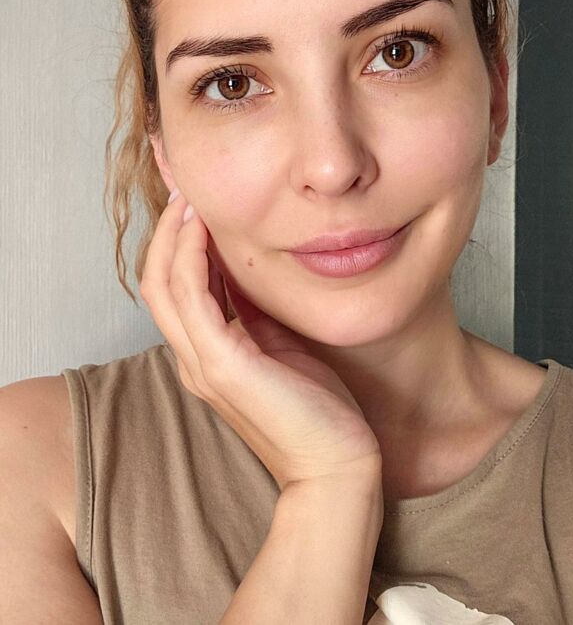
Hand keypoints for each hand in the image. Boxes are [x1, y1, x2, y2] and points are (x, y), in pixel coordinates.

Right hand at [140, 191, 382, 491]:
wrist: (336, 464)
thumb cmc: (317, 410)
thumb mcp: (281, 349)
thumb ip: (256, 316)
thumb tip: (248, 275)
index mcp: (207, 356)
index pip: (174, 290)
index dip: (176, 244)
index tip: (192, 204)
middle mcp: (193, 359)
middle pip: (156, 282)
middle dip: (167, 231)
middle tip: (182, 188)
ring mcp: (203, 363)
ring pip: (165, 285)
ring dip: (174, 235)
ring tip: (189, 197)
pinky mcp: (223, 365)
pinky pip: (193, 297)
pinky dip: (191, 256)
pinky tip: (204, 227)